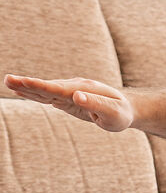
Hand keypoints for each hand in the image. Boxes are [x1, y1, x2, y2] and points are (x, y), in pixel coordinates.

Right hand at [4, 75, 134, 131]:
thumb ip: (96, 104)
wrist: (127, 109)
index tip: (24, 82)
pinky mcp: (68, 100)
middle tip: (8, 79)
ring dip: (27, 88)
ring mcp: (70, 93)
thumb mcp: (113, 112)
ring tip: (9, 83)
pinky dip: (34, 94)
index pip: (58, 89)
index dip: (40, 86)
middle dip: (28, 84)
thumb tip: (77, 96)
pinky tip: (21, 92)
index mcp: (84, 90)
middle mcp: (74, 88)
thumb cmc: (122, 113)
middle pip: (48, 87)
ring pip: (45, 91)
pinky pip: (48, 97)